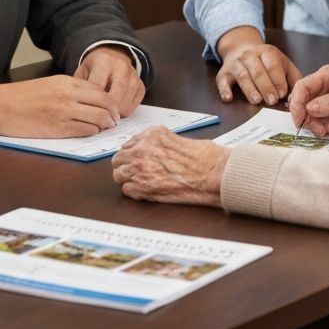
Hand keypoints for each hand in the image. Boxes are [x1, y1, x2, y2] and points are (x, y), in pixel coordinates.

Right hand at [0, 76, 122, 137]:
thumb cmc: (22, 96)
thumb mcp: (50, 84)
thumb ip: (71, 89)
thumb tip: (92, 98)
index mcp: (66, 82)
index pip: (100, 90)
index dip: (110, 100)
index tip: (113, 107)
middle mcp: (68, 95)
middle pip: (104, 103)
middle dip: (113, 113)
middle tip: (115, 119)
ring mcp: (64, 112)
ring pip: (98, 119)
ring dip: (105, 124)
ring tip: (105, 126)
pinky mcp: (58, 129)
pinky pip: (85, 131)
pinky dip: (92, 132)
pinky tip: (90, 131)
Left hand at [74, 44, 144, 116]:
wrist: (114, 56)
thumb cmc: (94, 68)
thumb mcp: (82, 72)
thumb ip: (81, 89)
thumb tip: (81, 110)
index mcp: (103, 61)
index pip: (98, 87)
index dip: (91, 103)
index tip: (85, 113)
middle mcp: (121, 67)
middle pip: (114, 97)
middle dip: (104, 112)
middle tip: (96, 120)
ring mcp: (133, 77)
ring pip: (124, 104)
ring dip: (113, 114)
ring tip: (104, 115)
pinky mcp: (141, 86)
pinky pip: (132, 107)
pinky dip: (122, 113)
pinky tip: (114, 110)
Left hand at [112, 126, 228, 206]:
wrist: (211, 174)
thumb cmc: (203, 158)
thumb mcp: (178, 140)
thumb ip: (159, 144)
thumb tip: (151, 152)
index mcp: (151, 135)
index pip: (128, 144)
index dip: (132, 155)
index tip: (136, 160)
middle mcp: (142, 149)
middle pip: (118, 159)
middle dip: (126, 166)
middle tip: (136, 173)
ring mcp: (139, 168)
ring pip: (119, 175)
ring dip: (128, 179)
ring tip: (142, 183)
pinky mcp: (141, 187)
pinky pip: (127, 190)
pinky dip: (135, 192)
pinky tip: (147, 191)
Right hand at [215, 26, 302, 105]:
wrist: (241, 46)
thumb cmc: (266, 61)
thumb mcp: (283, 63)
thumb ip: (293, 77)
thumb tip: (298, 97)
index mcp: (267, 52)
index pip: (273, 65)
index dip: (278, 79)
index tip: (282, 93)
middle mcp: (249, 55)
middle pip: (257, 71)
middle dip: (265, 86)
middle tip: (272, 100)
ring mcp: (235, 63)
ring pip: (242, 75)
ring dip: (249, 88)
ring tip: (256, 100)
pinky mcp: (224, 73)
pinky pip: (222, 80)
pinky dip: (224, 90)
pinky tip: (228, 98)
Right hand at [287, 66, 328, 136]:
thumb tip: (309, 108)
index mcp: (327, 77)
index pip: (302, 87)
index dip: (297, 103)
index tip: (299, 118)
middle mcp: (325, 90)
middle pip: (303, 103)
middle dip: (306, 117)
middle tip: (317, 128)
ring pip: (310, 117)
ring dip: (315, 125)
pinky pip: (321, 125)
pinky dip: (323, 130)